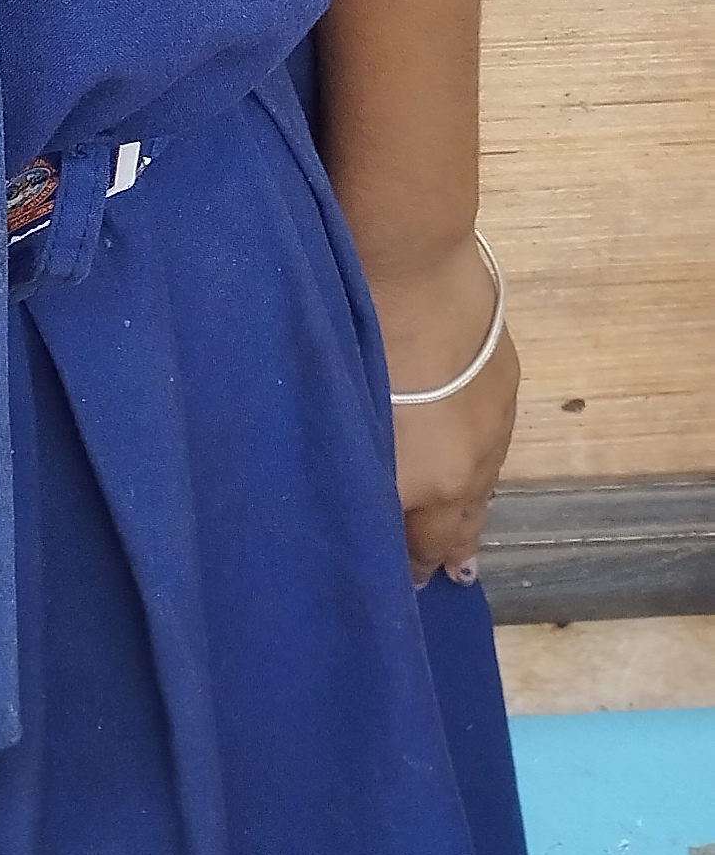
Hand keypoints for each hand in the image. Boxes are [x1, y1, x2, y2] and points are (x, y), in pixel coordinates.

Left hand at [375, 234, 520, 586]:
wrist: (415, 271)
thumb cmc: (361, 347)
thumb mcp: (349, 425)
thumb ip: (360, 475)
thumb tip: (366, 506)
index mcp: (429, 486)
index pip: (419, 548)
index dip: (409, 567)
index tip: (402, 582)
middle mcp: (470, 467)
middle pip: (461, 525)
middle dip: (449, 550)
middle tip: (450, 573)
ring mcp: (494, 421)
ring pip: (482, 483)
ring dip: (469, 506)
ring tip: (463, 531)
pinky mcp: (505, 379)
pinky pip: (492, 440)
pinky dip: (479, 457)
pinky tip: (472, 454)